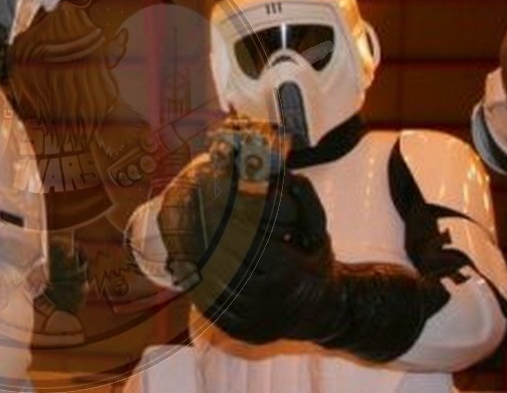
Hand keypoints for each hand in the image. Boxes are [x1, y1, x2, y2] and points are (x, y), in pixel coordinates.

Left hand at [157, 155, 329, 341]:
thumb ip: (305, 200)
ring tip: (182, 236)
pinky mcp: (242, 332)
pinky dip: (197, 284)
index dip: (224, 221)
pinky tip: (189, 263)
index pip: (245, 243)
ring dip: (195, 260)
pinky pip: (211, 307)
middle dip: (203, 238)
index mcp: (287, 271)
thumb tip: (284, 173)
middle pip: (224, 263)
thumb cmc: (316, 262)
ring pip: (212, 287)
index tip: (209, 201)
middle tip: (187, 214)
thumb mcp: (318, 230)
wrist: (324, 313)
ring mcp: (254, 320)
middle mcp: (269, 299)